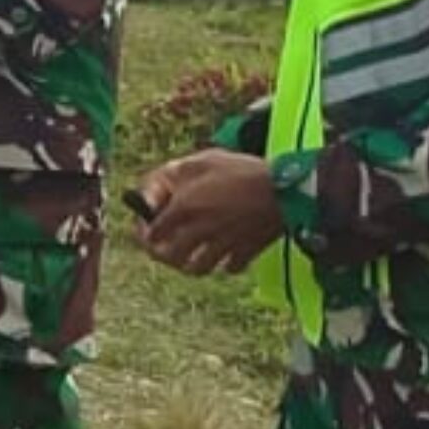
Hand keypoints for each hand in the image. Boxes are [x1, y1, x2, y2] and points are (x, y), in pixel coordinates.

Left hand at [135, 149, 281, 275]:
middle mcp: (200, 229)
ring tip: (189, 254)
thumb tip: (156, 186)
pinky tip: (224, 254)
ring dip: (188, 264)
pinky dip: (224, 265)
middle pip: (167, 257)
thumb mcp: (205, 160)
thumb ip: (176, 173)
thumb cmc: (244, 169)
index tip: (145, 226)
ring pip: (195, 269)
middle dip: (159, 253)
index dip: (143, 230)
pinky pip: (229, 268)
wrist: (285, 188)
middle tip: (161, 247)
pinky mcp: (246, 251)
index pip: (150, 232)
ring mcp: (223, 244)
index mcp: (185, 206)